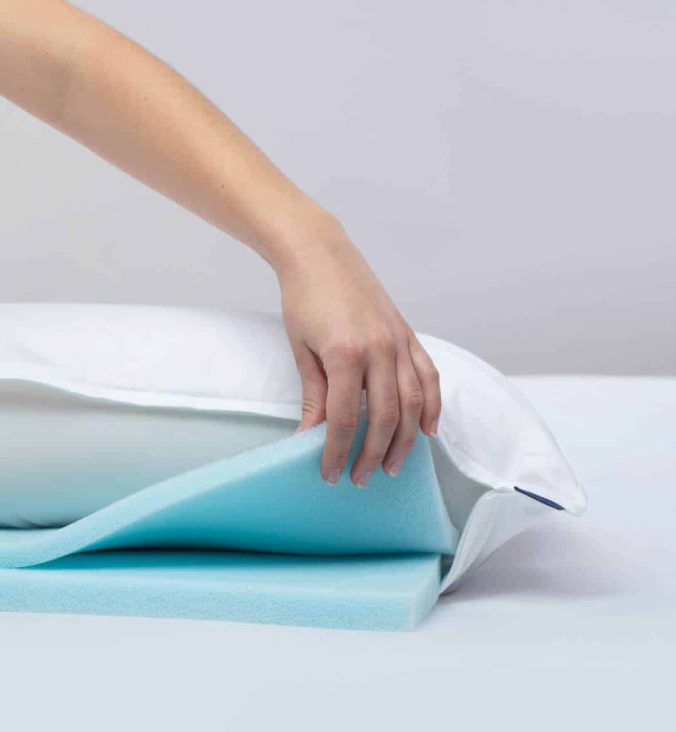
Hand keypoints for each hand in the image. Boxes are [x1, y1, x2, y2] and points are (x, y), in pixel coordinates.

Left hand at [273, 213, 440, 486]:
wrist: (320, 253)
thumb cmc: (302, 298)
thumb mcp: (301, 349)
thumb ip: (313, 395)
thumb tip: (311, 437)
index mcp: (346, 354)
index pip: (343, 419)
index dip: (336, 451)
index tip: (329, 474)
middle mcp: (379, 350)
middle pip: (384, 418)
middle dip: (372, 454)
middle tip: (359, 478)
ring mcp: (399, 341)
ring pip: (413, 403)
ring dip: (404, 441)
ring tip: (392, 466)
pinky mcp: (408, 334)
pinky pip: (428, 377)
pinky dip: (432, 406)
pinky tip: (427, 431)